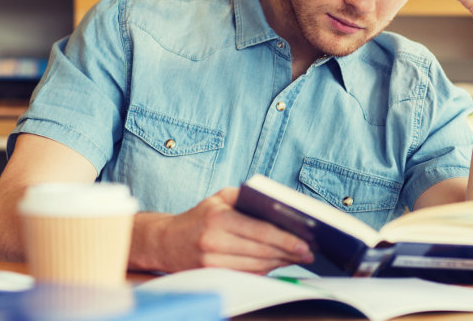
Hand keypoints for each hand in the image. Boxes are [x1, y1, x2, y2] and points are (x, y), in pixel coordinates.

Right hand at [134, 188, 312, 273]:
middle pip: (261, 251)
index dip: (285, 239)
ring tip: (297, 257)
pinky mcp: (212, 275)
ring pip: (256, 265)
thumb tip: (279, 205)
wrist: (165, 241)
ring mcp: (211, 262)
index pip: (261, 231)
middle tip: (308, 252)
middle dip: (288, 253)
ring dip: (280, 263)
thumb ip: (247, 196)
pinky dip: (264, 269)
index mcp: (219, 217)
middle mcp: (214, 241)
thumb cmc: (199, 216)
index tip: (305, 243)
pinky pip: (246, 273)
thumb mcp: (220, 197)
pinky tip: (277, 263)